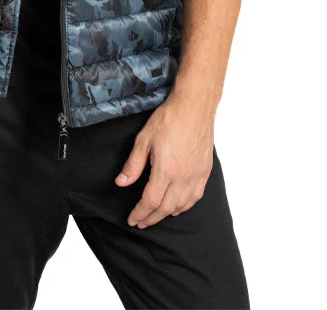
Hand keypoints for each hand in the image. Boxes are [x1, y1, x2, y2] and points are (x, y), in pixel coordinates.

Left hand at [114, 92, 214, 228]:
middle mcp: (183, 177)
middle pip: (165, 208)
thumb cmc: (169, 118)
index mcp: (166, 170)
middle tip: (140, 222)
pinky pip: (196, 197)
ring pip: (181, 205)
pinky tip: (177, 207)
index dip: (140, 213)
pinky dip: (185, 206)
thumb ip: (133, 165)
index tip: (132, 219)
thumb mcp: (144, 139)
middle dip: (151, 218)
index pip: (150, 201)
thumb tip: (121, 183)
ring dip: (166, 214)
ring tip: (155, 216)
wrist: (194, 105)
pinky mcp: (205, 171)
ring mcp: (196, 175)